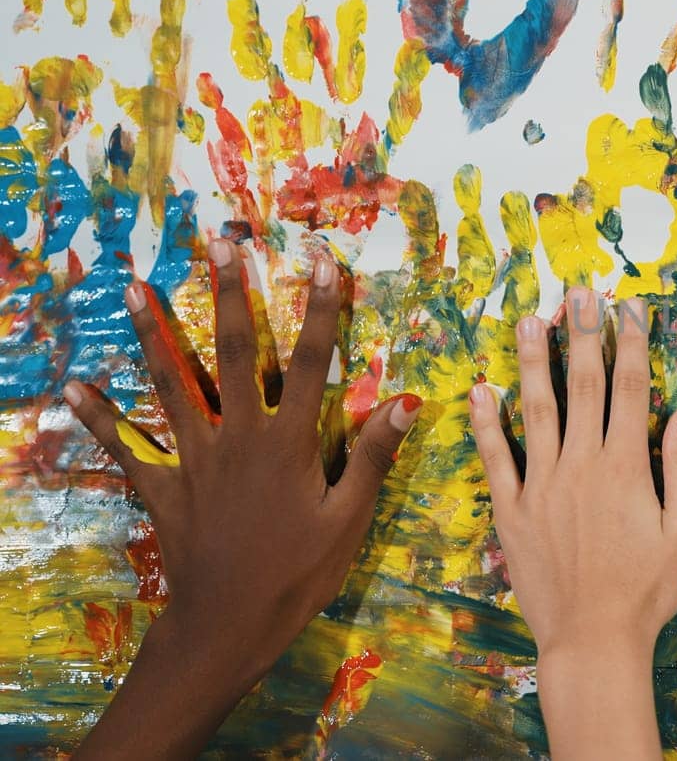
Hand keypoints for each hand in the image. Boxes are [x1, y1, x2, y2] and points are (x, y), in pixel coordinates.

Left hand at [68, 239, 419, 759]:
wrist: (227, 627)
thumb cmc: (298, 576)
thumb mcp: (349, 520)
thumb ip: (372, 456)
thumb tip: (408, 399)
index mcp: (288, 442)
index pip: (310, 363)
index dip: (321, 310)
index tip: (323, 261)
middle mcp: (237, 437)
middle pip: (232, 352)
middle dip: (229, 294)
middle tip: (222, 244)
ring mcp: (193, 460)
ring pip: (172, 385)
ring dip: (153, 334)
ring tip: (134, 287)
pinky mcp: (162, 488)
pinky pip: (125, 448)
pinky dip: (100, 417)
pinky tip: (74, 386)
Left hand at [468, 288, 676, 759]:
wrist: (593, 640)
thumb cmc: (648, 589)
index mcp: (627, 465)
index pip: (631, 389)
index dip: (631, 343)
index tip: (630, 307)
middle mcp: (581, 463)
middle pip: (584, 386)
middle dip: (583, 334)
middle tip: (578, 292)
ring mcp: (541, 484)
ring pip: (537, 408)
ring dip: (535, 361)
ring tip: (530, 320)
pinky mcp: (511, 510)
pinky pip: (495, 457)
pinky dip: (487, 422)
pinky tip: (482, 390)